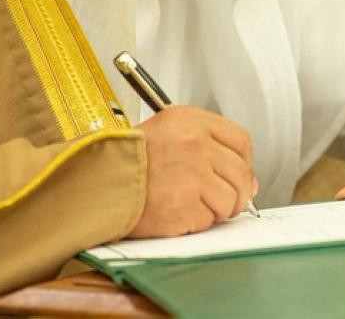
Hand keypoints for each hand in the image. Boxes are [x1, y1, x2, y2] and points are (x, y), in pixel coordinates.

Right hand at [128, 106, 256, 237]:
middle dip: (236, 193)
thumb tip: (247, 182)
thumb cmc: (127, 160)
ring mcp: (192, 174)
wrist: (97, 183)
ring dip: (217, 210)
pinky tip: (177, 213)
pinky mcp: (185, 204)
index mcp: (190, 120)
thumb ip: (208, 149)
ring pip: (229, 199)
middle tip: (221, 201)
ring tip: (193, 206)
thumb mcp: (167, 134)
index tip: (240, 176)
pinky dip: (197, 222)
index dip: (245, 163)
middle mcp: (195, 143)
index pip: (240, 140)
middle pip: (240, 172)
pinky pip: (208, 219)